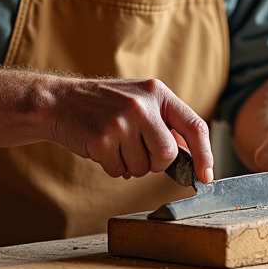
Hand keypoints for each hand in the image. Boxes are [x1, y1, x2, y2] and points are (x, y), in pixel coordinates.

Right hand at [50, 77, 213, 182]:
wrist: (61, 101)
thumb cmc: (106, 105)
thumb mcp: (140, 101)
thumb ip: (165, 123)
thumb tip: (193, 157)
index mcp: (157, 92)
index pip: (194, 126)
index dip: (205, 155)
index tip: (206, 176)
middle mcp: (142, 105)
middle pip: (167, 154)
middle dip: (155, 162)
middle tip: (136, 148)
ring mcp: (122, 121)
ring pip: (143, 168)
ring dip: (130, 165)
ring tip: (115, 144)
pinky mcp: (102, 139)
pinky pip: (120, 172)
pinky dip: (112, 167)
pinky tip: (102, 148)